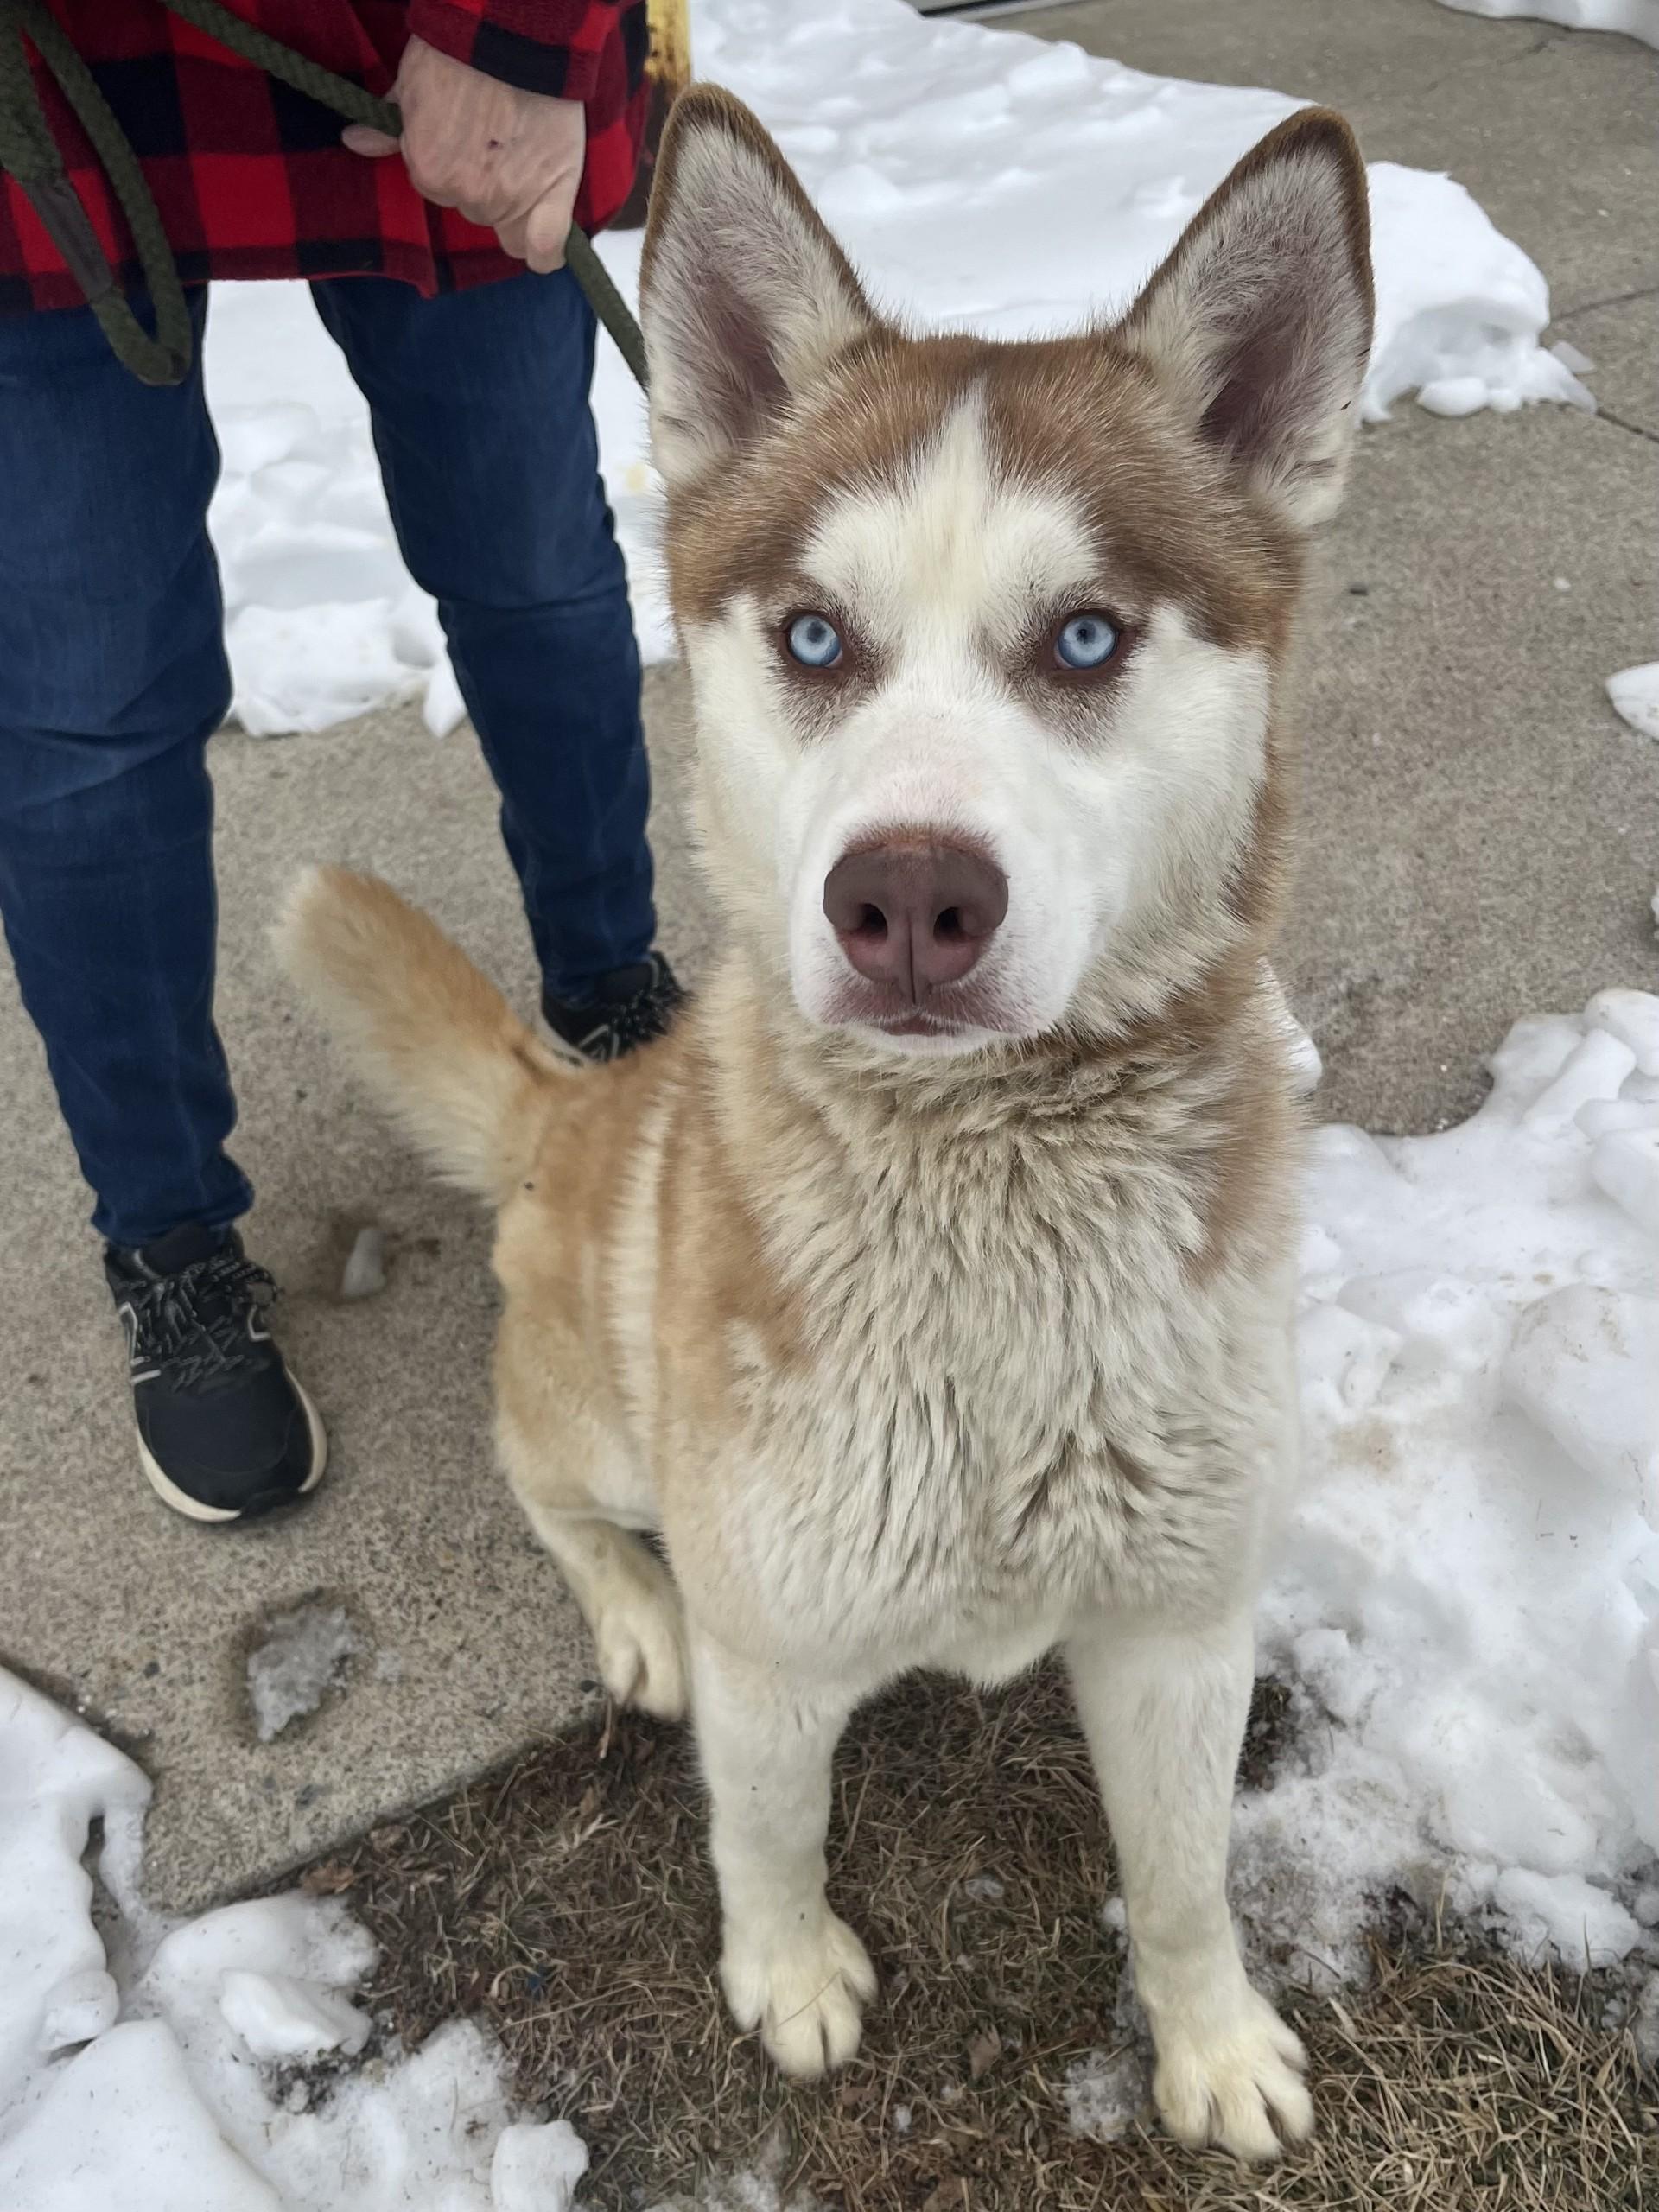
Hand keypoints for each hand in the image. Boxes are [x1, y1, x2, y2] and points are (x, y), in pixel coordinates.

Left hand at [343, 37, 583, 272]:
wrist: (510, 35)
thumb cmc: (456, 53)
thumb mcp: (411, 85)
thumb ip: (389, 127)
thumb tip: (354, 141)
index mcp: (429, 172)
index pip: (435, 187)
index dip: (446, 160)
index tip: (459, 135)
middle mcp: (467, 194)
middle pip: (472, 209)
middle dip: (480, 182)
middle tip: (495, 140)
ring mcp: (511, 197)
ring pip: (506, 224)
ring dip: (512, 200)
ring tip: (522, 154)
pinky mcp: (553, 193)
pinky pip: (545, 248)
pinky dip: (544, 251)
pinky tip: (543, 248)